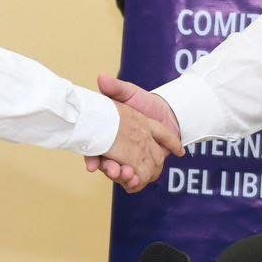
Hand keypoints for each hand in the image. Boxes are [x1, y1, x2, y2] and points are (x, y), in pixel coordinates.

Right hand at [86, 75, 183, 189]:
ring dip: (123, 178)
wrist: (170, 113)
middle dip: (109, 171)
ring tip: (129, 176)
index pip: (95, 149)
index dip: (90, 157)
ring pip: (122, 174)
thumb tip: (102, 79)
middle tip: (114, 171)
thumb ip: (116, 88)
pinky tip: (137, 183)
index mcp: (110, 135)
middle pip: (108, 165)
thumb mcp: (130, 93)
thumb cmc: (146, 102)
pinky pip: (139, 179)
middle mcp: (118, 150)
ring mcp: (132, 159)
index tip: (90, 165)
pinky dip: (137, 182)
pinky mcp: (146, 165)